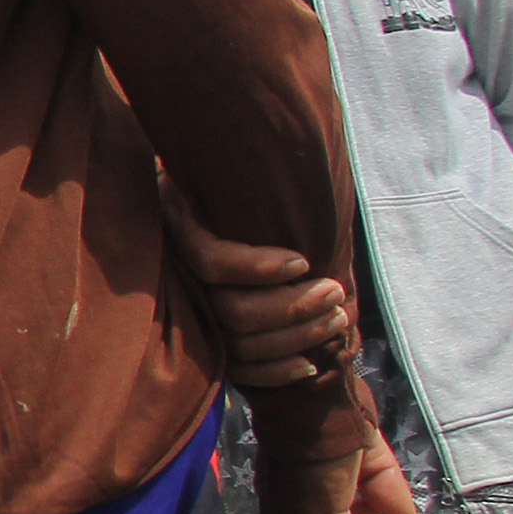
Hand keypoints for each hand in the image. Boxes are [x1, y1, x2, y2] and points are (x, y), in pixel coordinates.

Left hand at [158, 178, 350, 386]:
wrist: (210, 141)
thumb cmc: (251, 209)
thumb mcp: (279, 258)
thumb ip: (291, 295)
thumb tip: (333, 331)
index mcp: (206, 311)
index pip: (234, 362)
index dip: (272, 372)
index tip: (311, 365)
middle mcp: (187, 290)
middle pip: (238, 337)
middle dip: (296, 333)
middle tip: (336, 312)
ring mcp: (178, 259)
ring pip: (231, 310)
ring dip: (290, 308)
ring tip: (329, 289)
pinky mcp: (176, 223)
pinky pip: (214, 263)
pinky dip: (259, 269)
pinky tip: (296, 262)